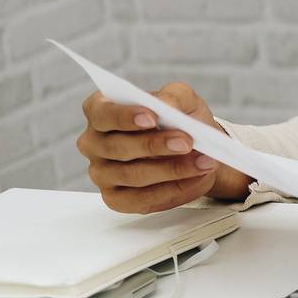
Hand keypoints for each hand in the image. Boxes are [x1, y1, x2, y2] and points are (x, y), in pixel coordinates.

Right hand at [78, 83, 251, 213]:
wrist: (194, 148)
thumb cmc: (178, 118)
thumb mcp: (181, 98)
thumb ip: (173, 97)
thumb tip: (168, 108)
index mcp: (100, 112)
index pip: (100, 112)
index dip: (124, 116)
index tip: (153, 118)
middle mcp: (93, 143)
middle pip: (117, 147)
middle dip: (155, 146)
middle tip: (187, 142)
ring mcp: (102, 174)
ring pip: (133, 175)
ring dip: (173, 169)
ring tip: (204, 161)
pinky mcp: (117, 199)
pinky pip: (143, 199)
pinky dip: (175, 189)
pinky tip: (197, 178)